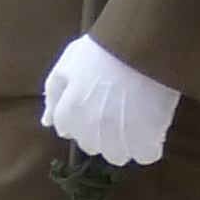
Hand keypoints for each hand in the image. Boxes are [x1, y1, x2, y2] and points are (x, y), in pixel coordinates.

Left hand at [38, 33, 179, 167]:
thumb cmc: (103, 48)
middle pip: (91, 146)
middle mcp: (91, 130)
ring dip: (123, 143)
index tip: (93, 104)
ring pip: (118, 155)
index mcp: (70, 112)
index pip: (66, 130)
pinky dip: (149, 146)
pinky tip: (152, 130)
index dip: (79, 117)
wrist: (143, 43)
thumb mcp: (68, 62)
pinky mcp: (149, 137)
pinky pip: (147, 155)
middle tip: (114, 110)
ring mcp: (120, 136)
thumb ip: (54, 93)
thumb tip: (46, 122)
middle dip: (98, 133)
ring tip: (135, 121)